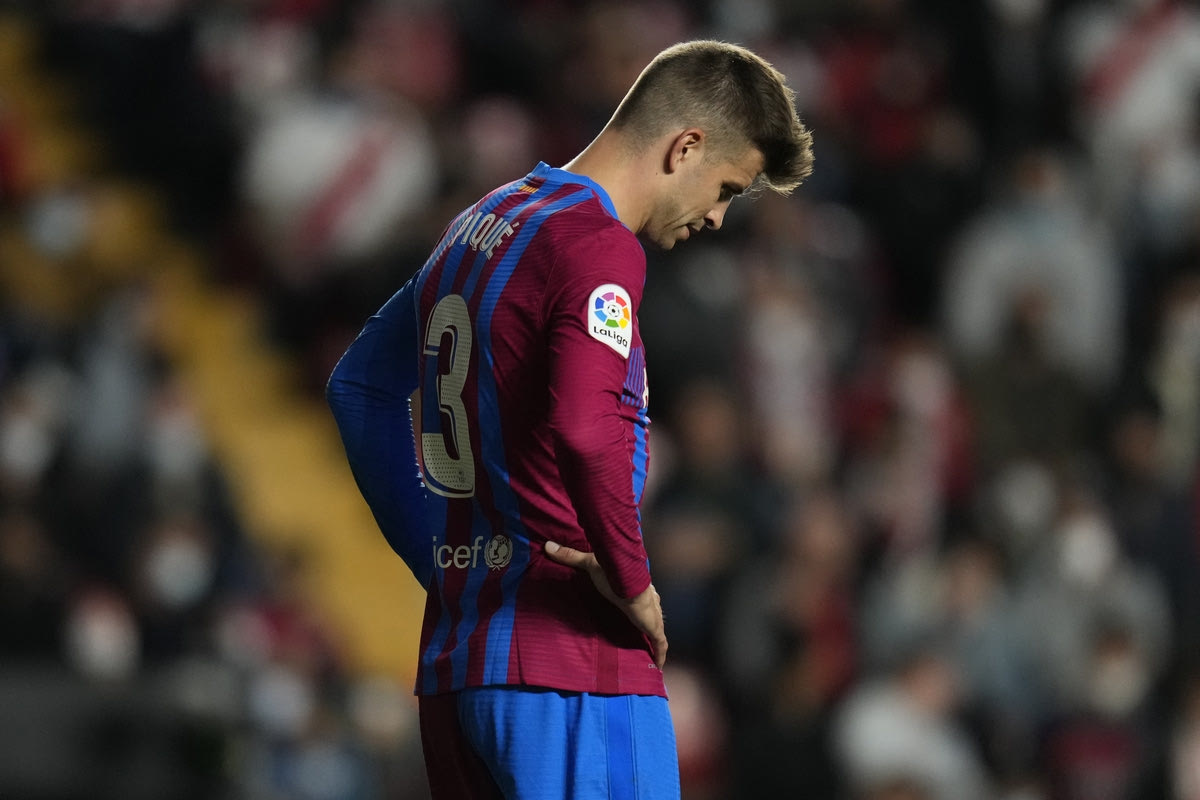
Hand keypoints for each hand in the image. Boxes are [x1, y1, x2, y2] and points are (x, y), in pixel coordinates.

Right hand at [544, 541, 666, 669]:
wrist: (628, 582)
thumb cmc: (613, 575)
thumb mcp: (589, 565)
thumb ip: (570, 557)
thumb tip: (548, 546)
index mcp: (638, 590)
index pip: (642, 600)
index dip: (640, 608)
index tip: (636, 614)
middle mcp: (649, 604)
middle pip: (652, 616)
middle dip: (648, 626)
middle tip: (641, 637)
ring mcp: (653, 617)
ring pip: (657, 632)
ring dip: (654, 641)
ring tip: (649, 653)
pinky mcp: (654, 628)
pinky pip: (660, 644)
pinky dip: (659, 654)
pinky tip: (657, 665)